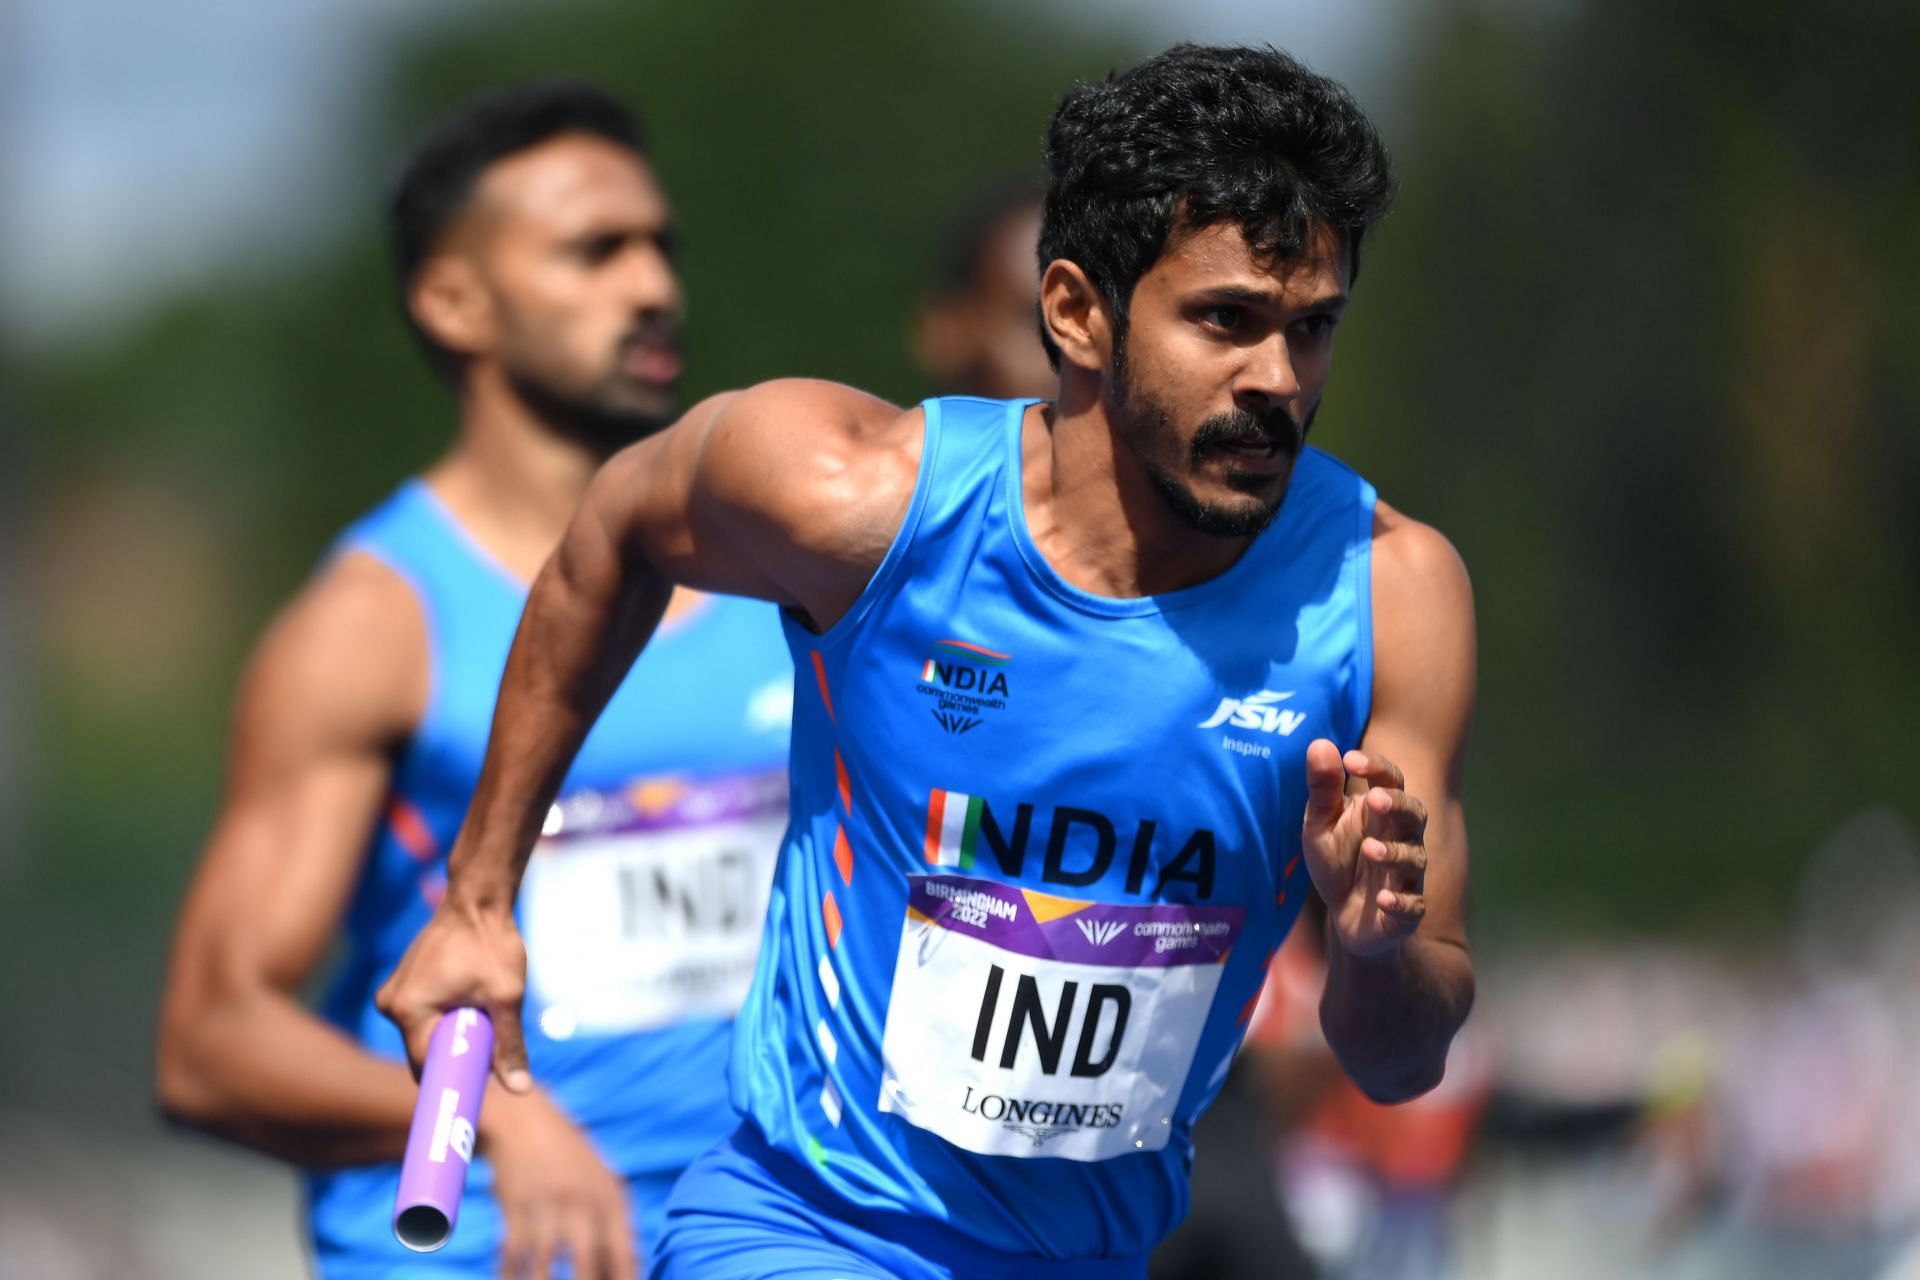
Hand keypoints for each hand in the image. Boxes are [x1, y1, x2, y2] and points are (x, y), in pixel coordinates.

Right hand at [375, 897, 532, 1092]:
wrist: (479, 899)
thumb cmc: (491, 942)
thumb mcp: (506, 996)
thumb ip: (508, 1043)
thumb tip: (519, 1088)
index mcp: (407, 1009)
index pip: (426, 1066)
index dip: (455, 1077)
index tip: (482, 1080)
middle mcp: (391, 1004)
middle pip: (427, 1051)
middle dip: (459, 1051)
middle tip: (492, 1034)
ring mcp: (395, 993)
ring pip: (428, 1033)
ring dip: (456, 1031)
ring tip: (483, 1007)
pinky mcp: (405, 985)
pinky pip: (427, 1016)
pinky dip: (450, 1015)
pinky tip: (472, 997)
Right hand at [482, 1088, 638, 1279]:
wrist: (526, 1119)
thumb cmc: (570, 1161)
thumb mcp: (602, 1185)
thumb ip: (613, 1227)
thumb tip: (628, 1271)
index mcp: (611, 1200)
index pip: (623, 1254)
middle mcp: (582, 1203)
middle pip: (587, 1263)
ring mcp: (548, 1204)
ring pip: (545, 1265)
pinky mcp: (515, 1204)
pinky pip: (513, 1253)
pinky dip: (510, 1275)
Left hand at [1301, 740, 1428, 957]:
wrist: (1346, 918)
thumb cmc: (1338, 862)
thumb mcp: (1320, 825)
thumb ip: (1322, 789)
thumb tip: (1320, 742)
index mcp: (1380, 812)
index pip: (1390, 780)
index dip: (1376, 768)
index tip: (1350, 759)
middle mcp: (1401, 838)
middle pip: (1414, 814)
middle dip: (1398, 805)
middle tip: (1375, 799)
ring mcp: (1406, 875)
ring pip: (1414, 858)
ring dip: (1394, 853)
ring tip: (1369, 849)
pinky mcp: (1406, 911)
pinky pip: (1412, 905)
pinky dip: (1400, 903)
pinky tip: (1383, 900)